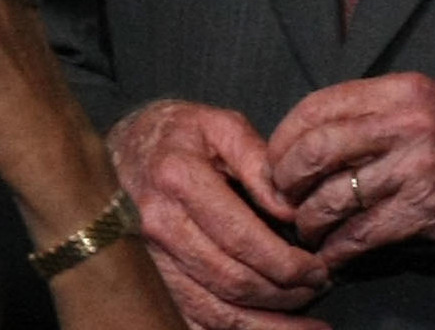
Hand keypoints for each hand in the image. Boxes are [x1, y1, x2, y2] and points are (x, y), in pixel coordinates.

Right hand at [108, 99, 327, 329]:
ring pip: (214, 312)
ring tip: (306, 323)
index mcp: (179, 180)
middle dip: (286, 294)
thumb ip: (259, 162)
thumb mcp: (219, 125)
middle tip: (318, 287)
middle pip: (232, 281)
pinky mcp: (147, 280)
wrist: (116, 150)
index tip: (319, 268)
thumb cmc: (175, 134)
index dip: (288, 263)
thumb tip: (292, 212)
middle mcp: (158, 225)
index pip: (243, 239)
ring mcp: (148, 259)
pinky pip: (191, 321)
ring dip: (266, 325)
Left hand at [266, 73, 434, 266]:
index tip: (275, 159)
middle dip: (286, 178)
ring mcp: (416, 167)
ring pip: (334, 195)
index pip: (318, 106)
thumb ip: (373, 111)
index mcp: (398, 89)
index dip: (285, 136)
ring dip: (308, 220)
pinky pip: (364, 233)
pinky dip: (339, 248)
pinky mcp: (427, 210)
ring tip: (306, 230)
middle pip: (316, 148)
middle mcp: (405, 123)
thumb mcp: (424, 102)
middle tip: (282, 197)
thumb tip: (312, 134)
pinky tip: (333, 254)